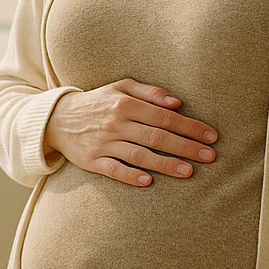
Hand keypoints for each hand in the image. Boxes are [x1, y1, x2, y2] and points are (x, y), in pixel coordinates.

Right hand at [43, 79, 216, 186]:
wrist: (57, 118)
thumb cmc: (98, 102)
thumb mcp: (120, 87)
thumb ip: (149, 92)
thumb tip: (177, 102)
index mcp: (125, 103)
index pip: (164, 116)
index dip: (190, 126)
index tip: (211, 136)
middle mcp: (115, 122)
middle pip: (156, 136)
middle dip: (185, 147)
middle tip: (209, 156)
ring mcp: (103, 143)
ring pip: (139, 155)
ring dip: (165, 164)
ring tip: (189, 171)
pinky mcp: (92, 161)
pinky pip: (113, 170)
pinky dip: (130, 176)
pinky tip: (148, 181)